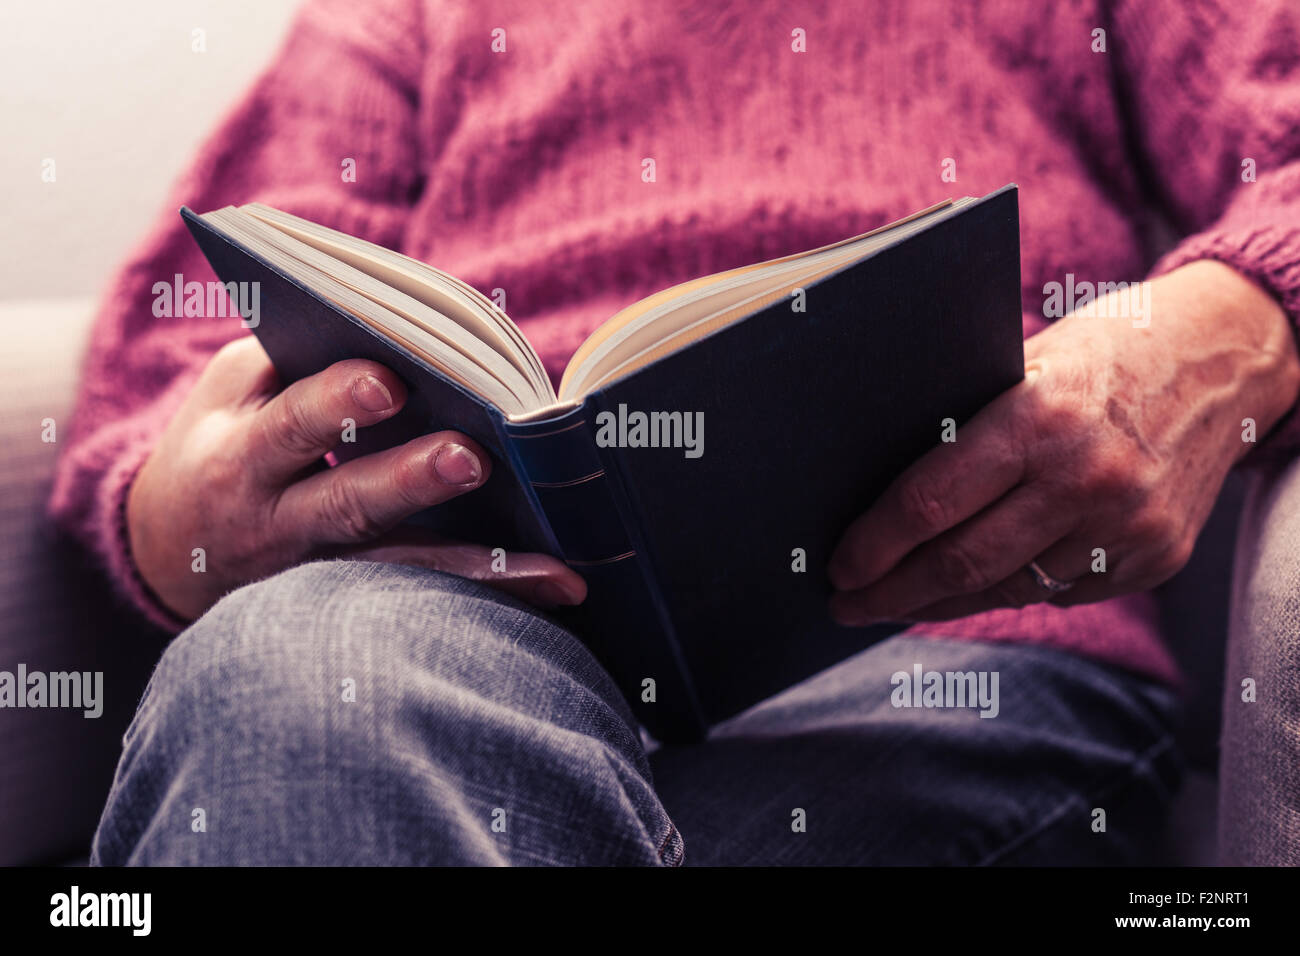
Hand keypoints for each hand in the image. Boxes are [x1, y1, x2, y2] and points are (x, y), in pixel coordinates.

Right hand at [127, 337, 586, 621]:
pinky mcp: (353, 604)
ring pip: (402, 567)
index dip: (337, 401)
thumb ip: (299, 361)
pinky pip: (427, 598)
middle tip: (471, 457)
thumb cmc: (224, 440)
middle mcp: (277, 521)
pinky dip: (492, 593)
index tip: (390, 379)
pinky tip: (560, 587)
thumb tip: (405, 333)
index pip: (291, 422)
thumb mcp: (234, 392)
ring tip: (553, 567)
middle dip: (409, 479)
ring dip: (478, 565)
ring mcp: (318, 572)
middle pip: (348, 501)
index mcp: (242, 452)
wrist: (168, 551)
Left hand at [828, 260, 1299, 622]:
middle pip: (962, 562)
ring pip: (1010, 589)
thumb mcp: (1030, 362)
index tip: (839, 569)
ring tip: (900, 601)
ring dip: (945, 600)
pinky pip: (1061, 590)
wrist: (1228, 358)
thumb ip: (969, 424)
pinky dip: (1013, 588)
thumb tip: (877, 493)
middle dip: (892, 593)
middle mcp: (1088, 478)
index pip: (930, 502)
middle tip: (848, 605)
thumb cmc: (1106, 350)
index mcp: (1040, 417)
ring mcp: (1128, 526)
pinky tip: (980, 582)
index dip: (874, 545)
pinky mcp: (1157, 557)